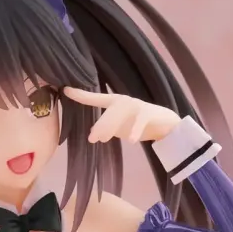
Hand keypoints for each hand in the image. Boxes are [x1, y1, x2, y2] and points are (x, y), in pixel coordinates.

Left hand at [63, 88, 181, 143]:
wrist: (166, 124)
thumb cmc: (139, 124)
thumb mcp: (121, 127)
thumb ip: (108, 128)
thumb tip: (94, 135)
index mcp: (115, 102)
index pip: (95, 99)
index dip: (81, 95)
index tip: (66, 90)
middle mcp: (124, 101)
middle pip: (107, 112)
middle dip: (100, 125)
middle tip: (92, 139)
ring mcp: (136, 106)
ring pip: (119, 116)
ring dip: (110, 128)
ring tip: (104, 140)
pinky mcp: (149, 113)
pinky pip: (139, 122)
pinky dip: (134, 131)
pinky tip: (130, 141)